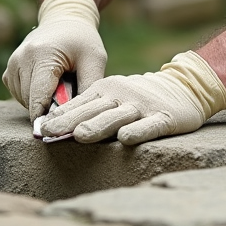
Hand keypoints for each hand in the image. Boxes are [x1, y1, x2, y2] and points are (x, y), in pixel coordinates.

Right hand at [3, 0, 106, 119]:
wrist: (64, 19)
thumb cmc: (82, 40)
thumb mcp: (94, 60)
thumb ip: (89, 87)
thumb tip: (81, 117)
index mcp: (42, 55)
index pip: (38, 96)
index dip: (46, 117)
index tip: (56, 132)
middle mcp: (21, 58)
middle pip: (30, 101)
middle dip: (48, 108)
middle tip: (68, 103)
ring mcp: (12, 63)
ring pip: (23, 100)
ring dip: (41, 103)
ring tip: (60, 88)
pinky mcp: (9, 70)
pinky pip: (18, 94)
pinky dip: (32, 97)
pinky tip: (48, 87)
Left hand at [41, 50, 225, 144]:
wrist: (185, 87)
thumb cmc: (140, 96)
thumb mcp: (113, 95)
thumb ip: (89, 108)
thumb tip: (53, 125)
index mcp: (107, 88)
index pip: (79, 102)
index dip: (60, 115)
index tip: (40, 127)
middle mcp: (122, 95)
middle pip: (93, 109)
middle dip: (70, 121)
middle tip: (49, 132)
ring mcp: (143, 106)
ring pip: (118, 117)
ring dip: (98, 125)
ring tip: (79, 135)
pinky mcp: (164, 117)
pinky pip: (149, 126)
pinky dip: (138, 131)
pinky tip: (125, 138)